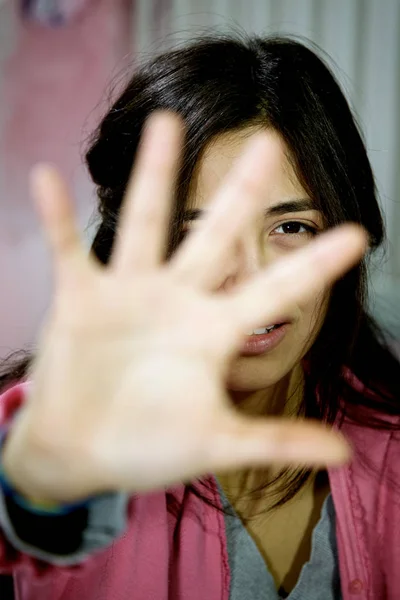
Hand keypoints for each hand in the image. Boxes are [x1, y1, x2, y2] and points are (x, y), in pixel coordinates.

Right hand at [3, 112, 365, 502]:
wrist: (81, 453)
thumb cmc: (149, 447)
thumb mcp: (217, 443)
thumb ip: (276, 442)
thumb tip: (344, 454)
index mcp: (214, 332)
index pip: (276, 291)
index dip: (315, 264)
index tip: (358, 233)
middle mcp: (177, 301)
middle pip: (216, 236)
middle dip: (241, 192)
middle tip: (272, 142)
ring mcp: (129, 294)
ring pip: (147, 224)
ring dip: (155, 176)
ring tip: (168, 123)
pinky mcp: (81, 298)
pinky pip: (68, 248)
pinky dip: (58, 217)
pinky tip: (46, 178)